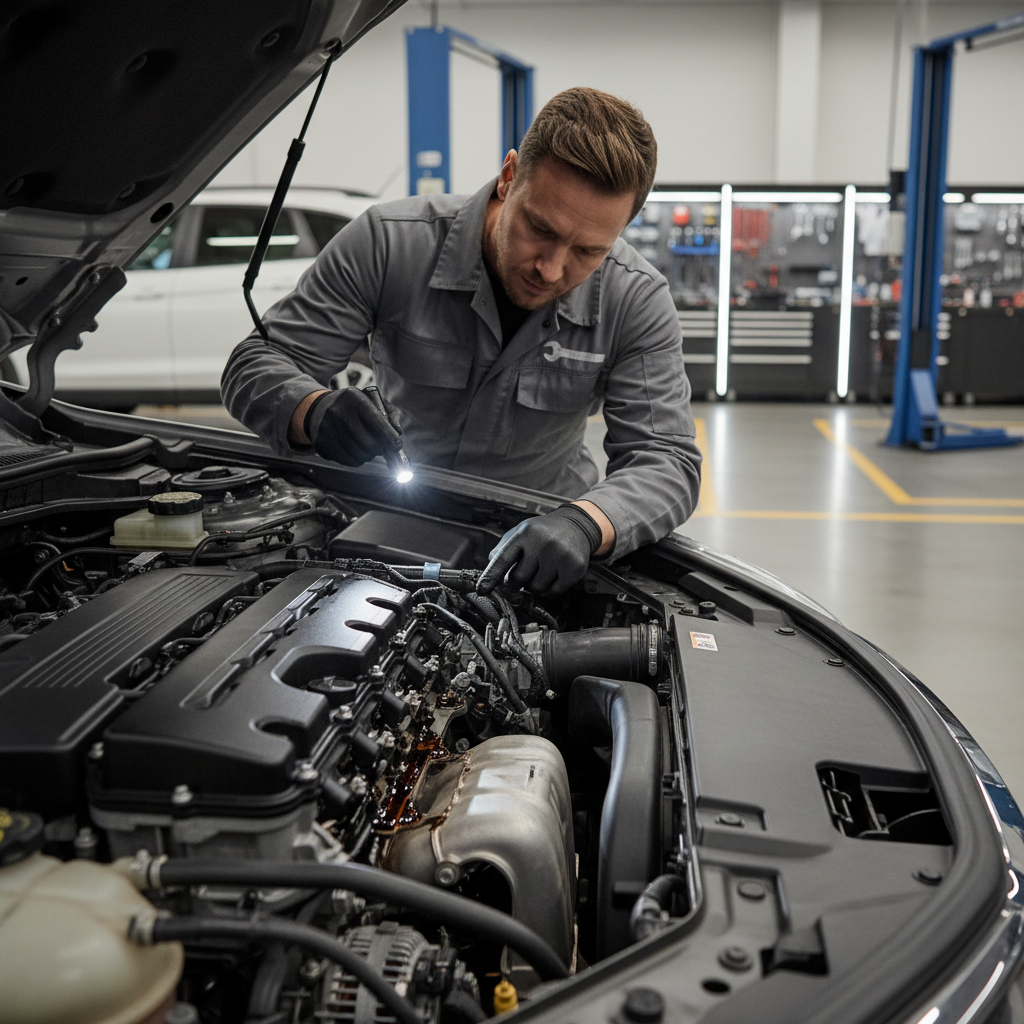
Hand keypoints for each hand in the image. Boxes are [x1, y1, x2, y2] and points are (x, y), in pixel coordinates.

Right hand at [304, 387, 402, 467]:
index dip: (390, 438)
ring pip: (358, 456)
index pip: (377, 422)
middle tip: (379, 447)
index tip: (397, 446)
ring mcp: (327, 428)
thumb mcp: (373, 401)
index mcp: (354, 398)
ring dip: (367, 456)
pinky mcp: (320, 443)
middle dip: (378, 449)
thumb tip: (398, 432)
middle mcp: (338, 412)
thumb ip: (391, 413)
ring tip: (366, 447)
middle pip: (368, 444)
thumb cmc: (354, 407)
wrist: (319, 408)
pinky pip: (347, 461)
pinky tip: (354, 450)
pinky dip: (355, 460)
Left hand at [477, 504, 602, 595]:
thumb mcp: (521, 531)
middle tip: (525, 571)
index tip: (481, 589)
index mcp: (525, 533)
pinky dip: (550, 589)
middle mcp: (542, 543)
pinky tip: (554, 574)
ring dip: (535, 584)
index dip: (490, 576)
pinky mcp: (574, 568)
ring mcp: (560, 555)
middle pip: (519, 579)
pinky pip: (553, 592)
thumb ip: (503, 548)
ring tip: (542, 569)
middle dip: (517, 581)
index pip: (503, 559)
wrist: (577, 525)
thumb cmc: (543, 532)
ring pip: (536, 588)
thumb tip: (489, 567)